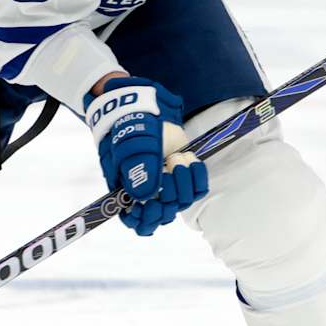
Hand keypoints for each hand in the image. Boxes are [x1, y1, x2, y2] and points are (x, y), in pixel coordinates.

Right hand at [85, 76, 209, 236]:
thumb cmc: (129, 126)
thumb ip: (136, 170)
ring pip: (182, 202)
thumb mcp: (129, 145)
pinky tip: (189, 158)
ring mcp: (168, 184)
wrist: (144, 104)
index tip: (151, 205)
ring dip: (183, 181)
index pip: (137, 222)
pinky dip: (197, 175)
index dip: (146, 220)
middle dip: (169, 195)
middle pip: (163, 214)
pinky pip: (198, 188)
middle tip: (166, 166)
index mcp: (128, 191)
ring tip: (175, 157)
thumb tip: (146, 197)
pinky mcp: (185, 174)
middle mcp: (149, 192)